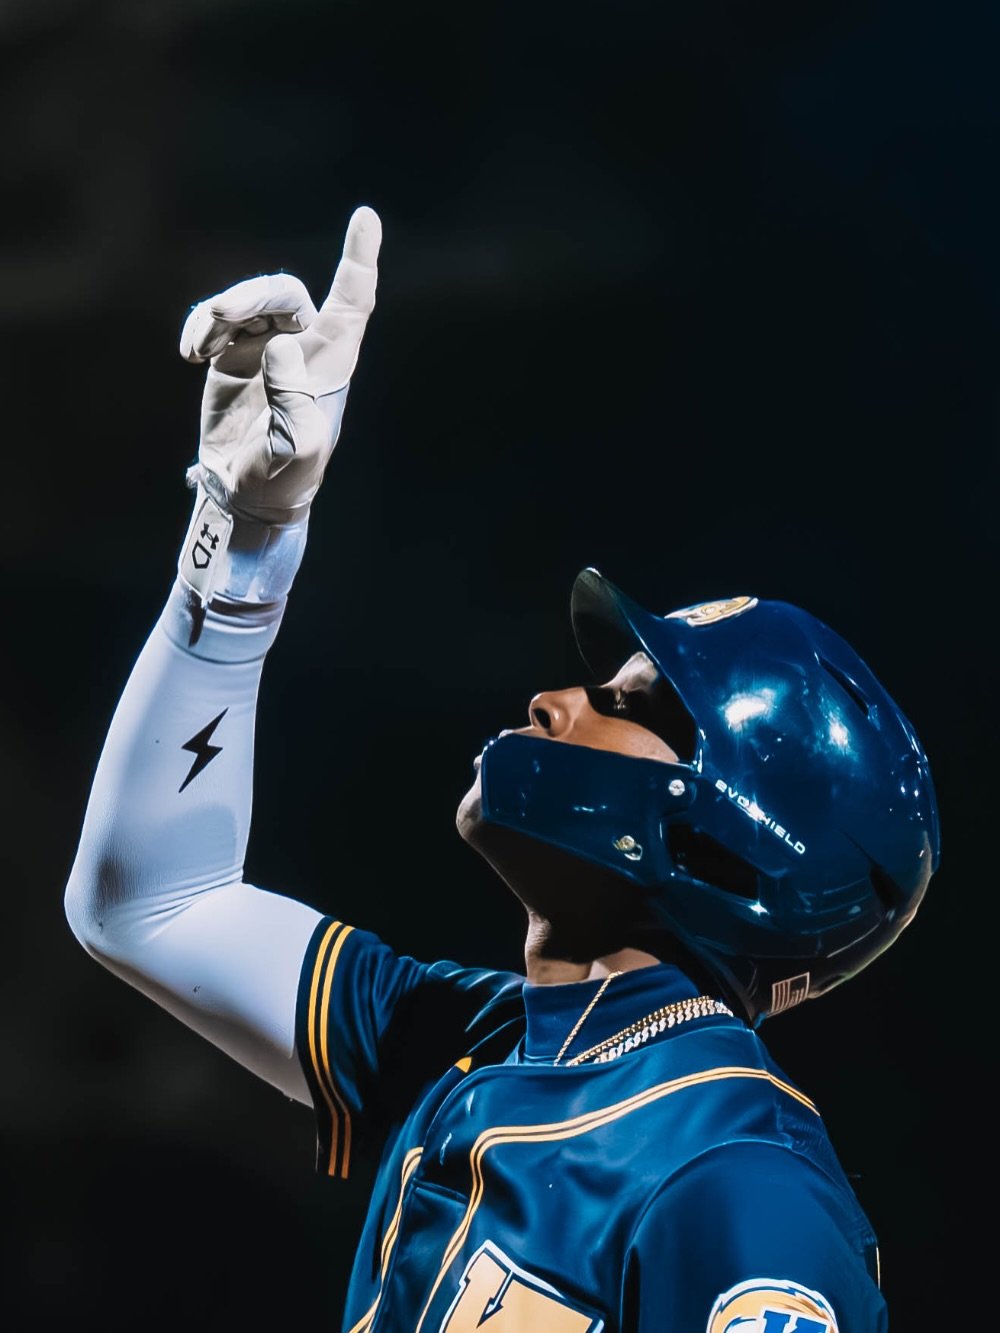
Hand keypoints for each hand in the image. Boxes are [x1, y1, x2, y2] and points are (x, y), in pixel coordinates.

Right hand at [180, 204, 380, 526]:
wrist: (247, 493)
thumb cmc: (287, 473)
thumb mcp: (299, 445)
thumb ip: (293, 399)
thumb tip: (281, 346)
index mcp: (331, 364)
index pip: (352, 304)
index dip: (359, 261)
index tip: (365, 218)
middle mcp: (301, 348)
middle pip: (286, 294)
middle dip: (255, 294)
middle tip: (224, 314)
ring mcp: (263, 348)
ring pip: (249, 301)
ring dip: (225, 309)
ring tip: (202, 341)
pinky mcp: (229, 357)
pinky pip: (215, 323)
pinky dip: (201, 328)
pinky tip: (192, 354)